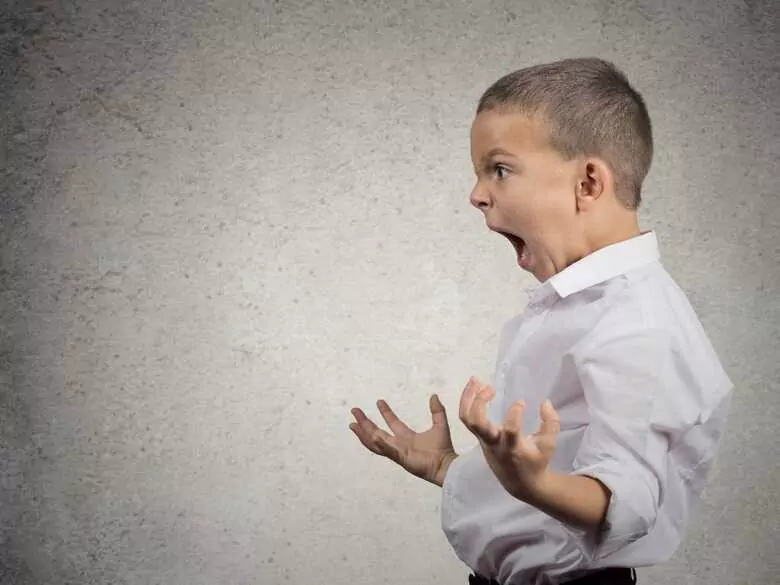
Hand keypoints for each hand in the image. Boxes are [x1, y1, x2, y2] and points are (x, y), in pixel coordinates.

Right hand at [349, 393, 457, 486]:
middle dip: (365, 422)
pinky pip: (388, 451)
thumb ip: (437, 411)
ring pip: (375, 443)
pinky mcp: (400, 458)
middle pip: (376, 432)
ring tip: (353, 424)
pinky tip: (374, 436)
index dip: (385, 412)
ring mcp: (397, 452)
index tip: (379, 401)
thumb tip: (434, 395)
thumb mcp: (440, 424)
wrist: (446, 465)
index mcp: (406, 437)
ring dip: (364, 434)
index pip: (392, 423)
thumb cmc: (443, 449)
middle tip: (354, 411)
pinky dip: (381, 444)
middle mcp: (398, 444)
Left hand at [459, 376, 559, 500]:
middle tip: (490, 388)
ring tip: (475, 379)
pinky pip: (467, 418)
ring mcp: (483, 441)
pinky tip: (475, 387)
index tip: (522, 403)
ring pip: (466, 418)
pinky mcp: (478, 437)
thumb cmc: (536, 462)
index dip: (514, 413)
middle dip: (479, 402)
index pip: (510, 429)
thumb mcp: (549, 445)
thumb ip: (551, 423)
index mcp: (512, 448)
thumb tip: (545, 402)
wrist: (520, 484)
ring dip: (468, 397)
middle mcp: (494, 443)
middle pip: (476, 423)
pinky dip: (468, 401)